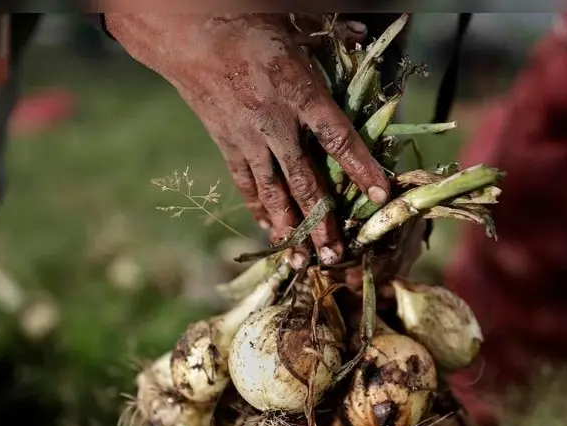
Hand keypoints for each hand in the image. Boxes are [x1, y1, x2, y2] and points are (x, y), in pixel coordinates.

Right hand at [104, 14, 390, 268]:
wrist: (186, 33)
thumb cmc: (246, 24)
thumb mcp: (294, 23)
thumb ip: (331, 34)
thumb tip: (364, 33)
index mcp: (298, 90)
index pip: (337, 136)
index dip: (360, 167)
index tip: (381, 194)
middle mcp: (273, 121)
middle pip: (303, 178)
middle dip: (321, 219)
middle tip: (335, 254)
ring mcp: (247, 137)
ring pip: (272, 190)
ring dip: (288, 227)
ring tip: (301, 260)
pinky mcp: (226, 143)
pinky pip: (246, 183)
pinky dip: (259, 208)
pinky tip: (271, 232)